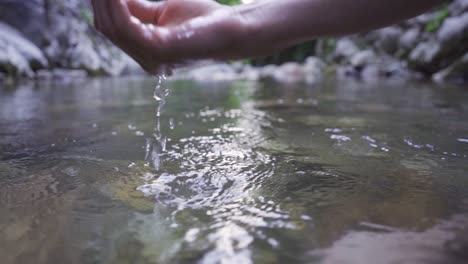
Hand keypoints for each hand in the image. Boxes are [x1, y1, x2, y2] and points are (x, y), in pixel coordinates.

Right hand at [91, 0, 245, 73]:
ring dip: (105, 1)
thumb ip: (138, 9)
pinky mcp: (161, 50)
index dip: (101, 3)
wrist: (234, 29)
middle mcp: (146, 60)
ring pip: (113, 28)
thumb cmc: (203, 20)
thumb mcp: (162, 11)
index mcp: (146, 52)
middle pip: (107, 28)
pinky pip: (128, 27)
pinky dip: (117, 6)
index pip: (112, 29)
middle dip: (98, 1)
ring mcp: (153, 58)